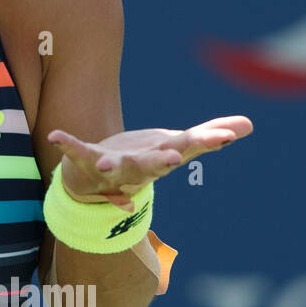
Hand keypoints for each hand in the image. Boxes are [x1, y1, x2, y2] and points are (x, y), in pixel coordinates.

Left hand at [47, 115, 252, 211]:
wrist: (98, 181)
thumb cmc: (142, 159)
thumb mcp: (176, 144)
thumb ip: (208, 135)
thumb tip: (249, 124)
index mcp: (163, 158)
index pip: (189, 147)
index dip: (207, 141)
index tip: (224, 136)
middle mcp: (140, 167)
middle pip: (154, 165)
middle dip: (162, 162)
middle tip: (174, 160)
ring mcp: (112, 166)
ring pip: (117, 167)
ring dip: (115, 167)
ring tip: (109, 164)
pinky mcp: (86, 160)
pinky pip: (76, 152)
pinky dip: (67, 144)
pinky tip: (56, 135)